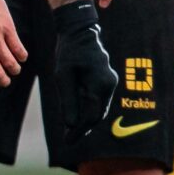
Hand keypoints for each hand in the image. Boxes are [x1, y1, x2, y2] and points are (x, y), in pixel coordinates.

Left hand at [46, 0, 116, 149]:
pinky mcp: (105, 81)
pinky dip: (87, 110)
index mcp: (101, 84)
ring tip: (70, 133)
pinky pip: (97, 100)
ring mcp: (110, 83)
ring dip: (85, 120)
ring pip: (98, 109)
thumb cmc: (69, 52)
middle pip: (97, 115)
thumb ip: (68, 99)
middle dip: (82, 129)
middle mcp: (110, 85)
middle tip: (67, 140)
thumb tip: (71, 124)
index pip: (92, 116)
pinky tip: (76, 117)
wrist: (80, 32)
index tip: (67, 142)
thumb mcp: (63, 75)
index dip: (79, 131)